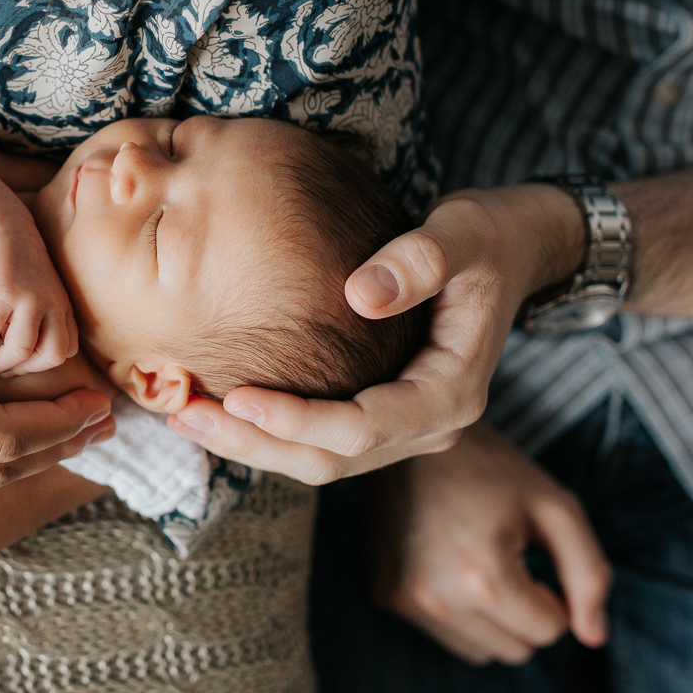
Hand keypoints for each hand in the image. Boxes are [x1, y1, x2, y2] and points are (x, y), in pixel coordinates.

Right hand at [0, 227, 78, 376]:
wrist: (4, 227)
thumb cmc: (18, 267)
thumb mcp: (42, 294)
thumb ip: (41, 322)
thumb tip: (21, 360)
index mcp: (64, 307)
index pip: (67, 350)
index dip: (41, 365)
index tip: (18, 365)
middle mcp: (54, 303)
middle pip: (54, 355)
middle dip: (27, 370)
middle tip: (3, 371)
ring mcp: (31, 297)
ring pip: (24, 349)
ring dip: (2, 365)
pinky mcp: (4, 291)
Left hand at [170, 184, 586, 482]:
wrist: (511, 253)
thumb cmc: (486, 238)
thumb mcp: (464, 233)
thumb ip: (421, 260)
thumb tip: (360, 294)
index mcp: (452, 393)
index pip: (364, 426)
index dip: (298, 419)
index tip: (237, 395)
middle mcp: (430, 425)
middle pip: (331, 457)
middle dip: (254, 442)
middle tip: (183, 415)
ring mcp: (405, 428)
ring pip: (320, 459)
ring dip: (250, 444)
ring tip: (181, 417)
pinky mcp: (381, 416)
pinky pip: (319, 440)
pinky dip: (266, 431)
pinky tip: (216, 406)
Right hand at [370, 422, 611, 664]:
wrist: (410, 435)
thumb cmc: (490, 467)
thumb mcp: (556, 507)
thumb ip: (589, 574)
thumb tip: (594, 637)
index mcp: (483, 577)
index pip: (549, 631)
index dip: (555, 593)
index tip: (534, 551)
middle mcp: (437, 598)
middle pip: (515, 650)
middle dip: (525, 612)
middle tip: (508, 555)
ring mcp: (404, 599)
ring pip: (480, 650)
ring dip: (491, 618)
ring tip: (478, 559)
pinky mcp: (385, 594)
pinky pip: (443, 632)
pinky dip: (456, 609)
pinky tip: (446, 559)